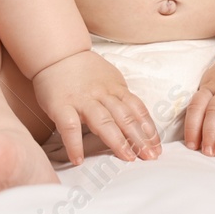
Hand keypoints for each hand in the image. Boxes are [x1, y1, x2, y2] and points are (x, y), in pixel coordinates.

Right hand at [31, 50, 161, 164]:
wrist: (57, 53)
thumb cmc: (85, 70)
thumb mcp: (110, 79)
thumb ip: (121, 98)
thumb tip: (138, 120)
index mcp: (116, 88)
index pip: (137, 109)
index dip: (149, 129)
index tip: (157, 147)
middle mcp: (102, 94)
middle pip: (125, 117)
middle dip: (140, 138)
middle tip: (150, 157)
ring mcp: (82, 100)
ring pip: (103, 121)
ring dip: (117, 141)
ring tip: (128, 158)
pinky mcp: (61, 106)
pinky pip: (69, 126)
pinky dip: (74, 144)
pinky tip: (78, 160)